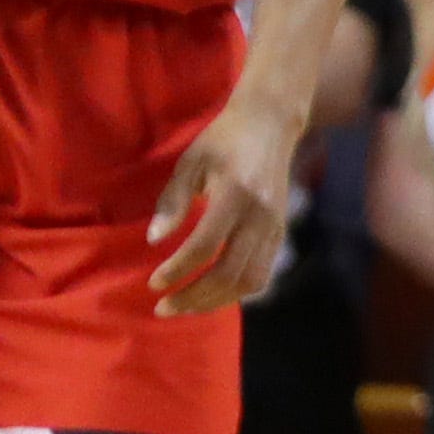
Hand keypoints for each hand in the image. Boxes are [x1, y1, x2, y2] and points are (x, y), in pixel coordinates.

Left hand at [146, 94, 299, 315]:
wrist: (270, 125)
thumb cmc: (223, 140)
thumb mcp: (191, 162)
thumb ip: (173, 201)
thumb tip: (155, 241)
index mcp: (235, 195)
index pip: (205, 246)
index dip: (178, 270)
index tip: (154, 283)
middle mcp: (259, 216)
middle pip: (229, 272)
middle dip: (194, 297)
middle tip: (163, 308)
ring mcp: (274, 227)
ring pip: (249, 281)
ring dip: (215, 301)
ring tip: (187, 306)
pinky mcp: (279, 232)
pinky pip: (261, 274)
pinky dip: (236, 292)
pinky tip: (212, 294)